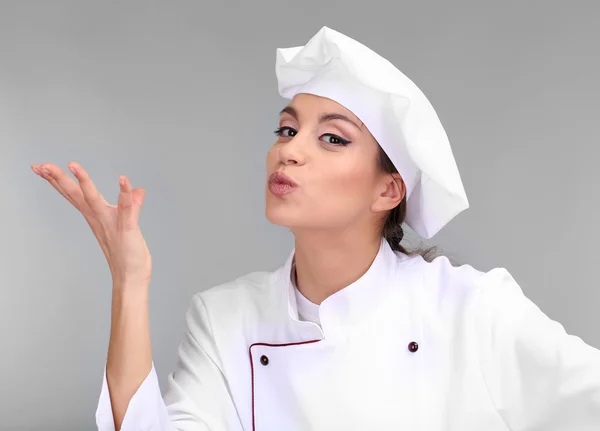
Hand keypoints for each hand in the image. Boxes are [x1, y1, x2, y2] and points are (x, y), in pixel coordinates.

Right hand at [31, 162, 151, 286]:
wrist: (131, 277)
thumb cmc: (127, 253)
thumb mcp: (128, 223)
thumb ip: (131, 205)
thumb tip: (139, 190)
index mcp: (95, 215)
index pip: (73, 194)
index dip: (57, 181)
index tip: (40, 167)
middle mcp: (99, 218)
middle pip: (75, 194)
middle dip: (59, 179)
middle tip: (41, 165)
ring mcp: (111, 223)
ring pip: (93, 199)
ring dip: (84, 182)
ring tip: (72, 164)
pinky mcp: (126, 228)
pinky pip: (126, 208)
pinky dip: (125, 193)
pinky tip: (124, 179)